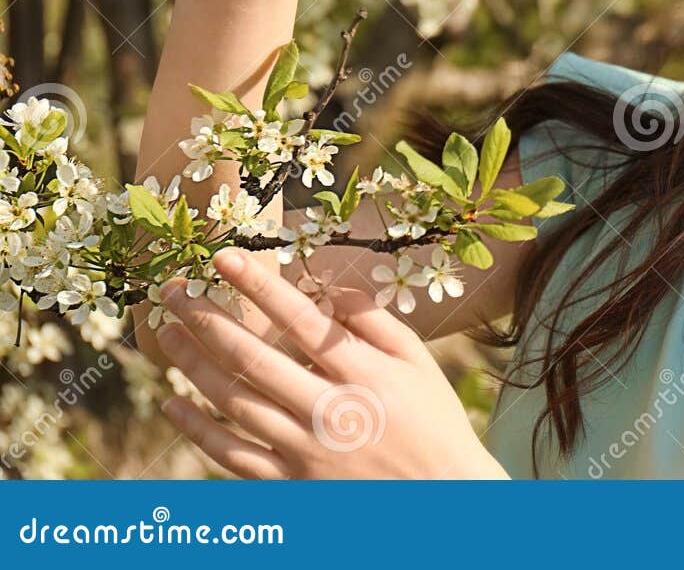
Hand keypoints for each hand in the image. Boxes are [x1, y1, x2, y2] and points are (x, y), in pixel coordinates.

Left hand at [156, 248, 507, 479]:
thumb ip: (374, 321)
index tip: (224, 257)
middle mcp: (329, 409)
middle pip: (252, 357)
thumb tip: (328, 286)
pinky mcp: (291, 484)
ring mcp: (306, 451)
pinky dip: (198, 431)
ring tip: (167, 334)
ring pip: (234, 402)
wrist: (442, 499)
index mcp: (363, 372)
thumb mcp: (418, 361)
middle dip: (207, 319)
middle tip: (172, 292)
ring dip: (193, 365)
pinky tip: (173, 405)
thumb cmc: (432, 421)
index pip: (299, 318)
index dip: (259, 285)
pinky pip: (232, 456)